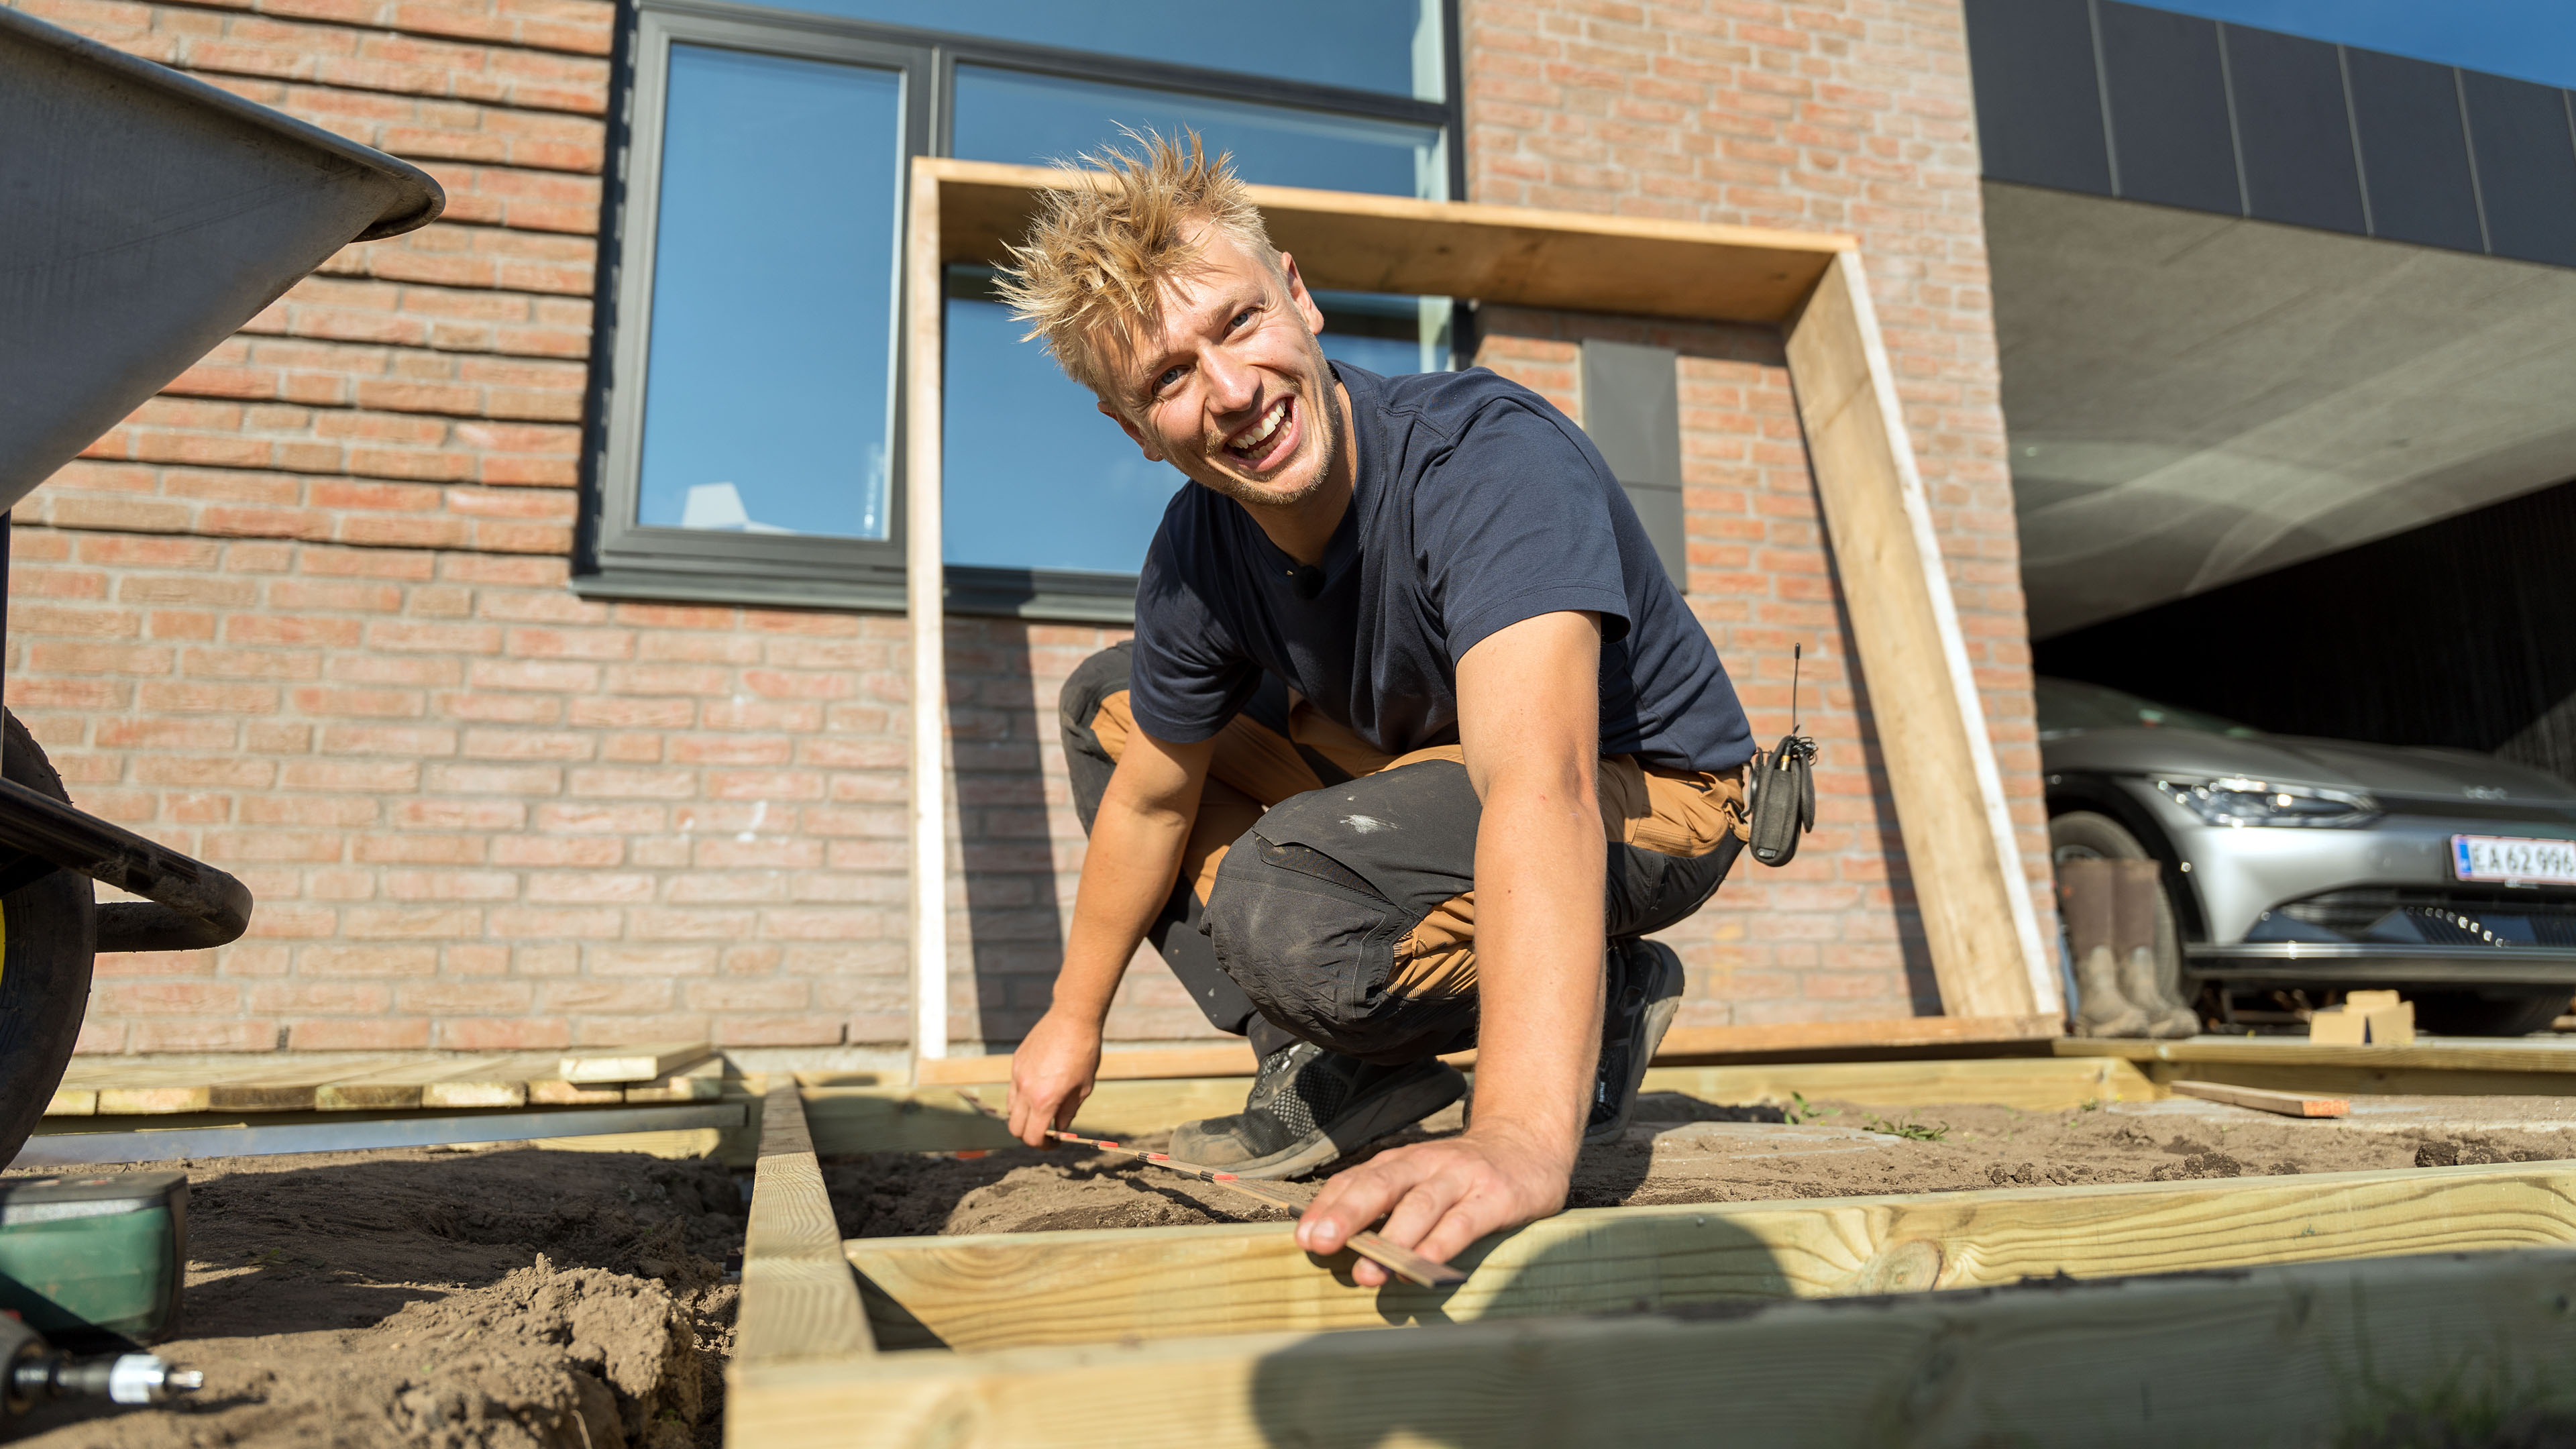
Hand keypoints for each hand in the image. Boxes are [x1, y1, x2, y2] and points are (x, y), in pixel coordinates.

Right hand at [1006, 1007, 1102, 1146]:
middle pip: (1015, 1128)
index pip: (1033, 1136)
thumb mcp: (1083, 1088)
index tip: (1054, 1144)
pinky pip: (1013, 1087)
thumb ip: (1068, 1112)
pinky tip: (1040, 1087)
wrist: (1072, 1018)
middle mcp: (1025, 1090)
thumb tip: (1060, 1129)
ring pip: (1010, 1108)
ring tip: (1042, 1110)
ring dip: (1023, 1116)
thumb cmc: (1084, 1052)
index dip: (1043, 1146)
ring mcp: (1017, 1075)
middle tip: (1046, 1132)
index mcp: (1044, 1100)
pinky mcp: (1016, 1062)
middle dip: (1029, 1135)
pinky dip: (1022, 1096)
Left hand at [1293, 1126, 1571, 1285]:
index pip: (1355, 1180)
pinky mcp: (1495, 1197)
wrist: (1528, 1146)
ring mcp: (1461, 1178)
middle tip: (1321, 1244)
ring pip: (1420, 1205)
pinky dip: (1439, 1245)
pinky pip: (1463, 1223)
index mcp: (1400, 1162)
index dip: (1327, 1207)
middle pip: (1380, 1186)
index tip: (1303, 1237)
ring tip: (1367, 1272)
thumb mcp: (1419, 1180)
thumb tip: (1335, 1243)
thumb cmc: (1462, 1175)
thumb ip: (1385, 1205)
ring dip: (1391, 1239)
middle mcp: (1425, 1164)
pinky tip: (1421, 1267)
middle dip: (1347, 1215)